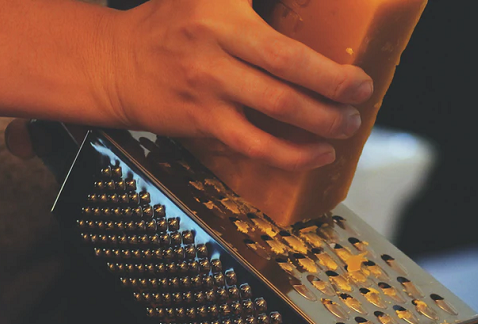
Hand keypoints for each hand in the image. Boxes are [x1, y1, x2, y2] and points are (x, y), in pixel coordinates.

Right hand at [97, 0, 372, 169]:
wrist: (115, 63)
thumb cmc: (172, 25)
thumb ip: (252, 1)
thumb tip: (308, 8)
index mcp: (220, 3)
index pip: (278, 20)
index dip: (315, 36)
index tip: (355, 56)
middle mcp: (213, 39)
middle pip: (288, 63)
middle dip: (335, 81)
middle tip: (362, 90)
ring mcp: (208, 84)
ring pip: (278, 106)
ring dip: (322, 120)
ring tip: (347, 123)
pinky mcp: (203, 120)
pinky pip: (256, 144)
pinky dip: (293, 155)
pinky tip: (319, 153)